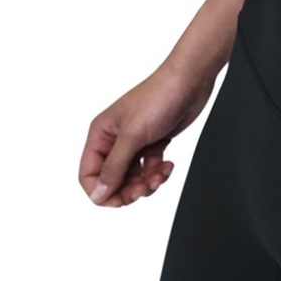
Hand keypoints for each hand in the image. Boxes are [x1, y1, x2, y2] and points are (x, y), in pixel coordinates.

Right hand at [79, 59, 214, 206]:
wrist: (190, 80)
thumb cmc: (158, 97)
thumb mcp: (133, 135)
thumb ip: (115, 167)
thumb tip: (99, 193)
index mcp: (101, 134)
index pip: (89, 174)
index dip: (101, 191)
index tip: (119, 199)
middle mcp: (114, 140)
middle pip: (112, 180)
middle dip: (128, 189)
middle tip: (144, 188)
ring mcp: (135, 142)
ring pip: (132, 178)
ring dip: (147, 182)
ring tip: (160, 174)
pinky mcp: (153, 143)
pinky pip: (149, 169)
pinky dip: (158, 172)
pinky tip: (168, 165)